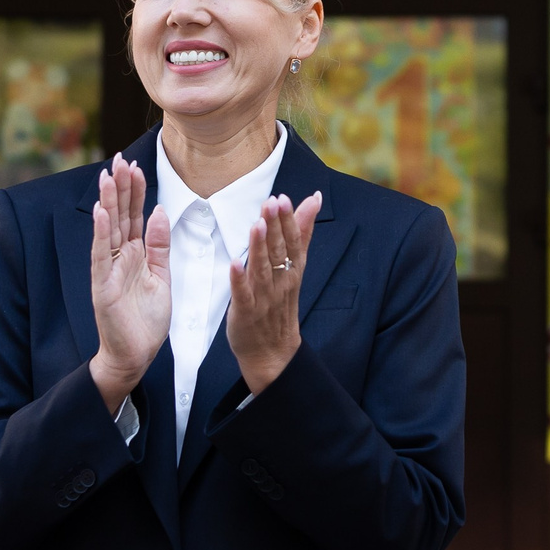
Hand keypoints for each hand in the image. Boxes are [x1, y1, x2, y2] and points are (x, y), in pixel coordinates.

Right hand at [88, 154, 170, 411]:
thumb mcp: (161, 276)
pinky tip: (102, 213)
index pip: (135, 216)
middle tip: (118, 158)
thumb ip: (160, 245)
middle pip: (120, 216)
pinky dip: (101, 233)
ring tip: (108, 176)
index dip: (135, 191)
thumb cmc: (146, 319)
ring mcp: (108, 270)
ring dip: (108, 202)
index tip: (135, 165)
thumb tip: (160, 211)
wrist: (135, 354)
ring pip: (108, 229)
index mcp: (135, 254)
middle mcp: (119, 257)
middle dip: (120, 187)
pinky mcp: (102, 286)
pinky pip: (101, 255)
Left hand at [226, 191, 324, 394]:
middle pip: (280, 252)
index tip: (284, 198)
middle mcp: (281, 282)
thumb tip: (314, 198)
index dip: (289, 221)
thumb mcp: (296, 267)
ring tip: (257, 224)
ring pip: (263, 270)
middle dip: (276, 227)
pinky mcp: (246, 312)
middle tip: (273, 202)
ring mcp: (264, 298)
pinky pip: (243, 295)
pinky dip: (239, 280)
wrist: (272, 352)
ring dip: (259, 247)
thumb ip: (303, 231)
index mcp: (293, 270)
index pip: (294, 242)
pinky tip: (234, 263)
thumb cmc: (281, 304)